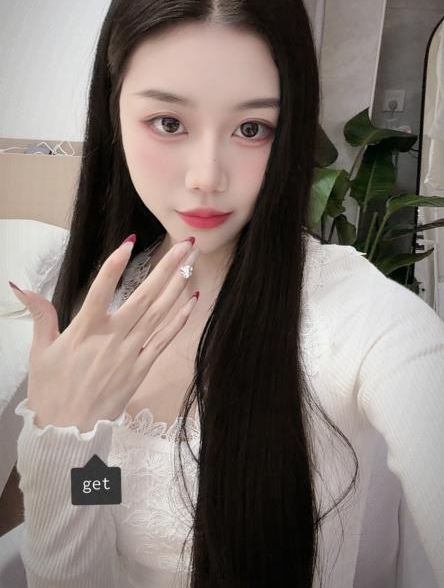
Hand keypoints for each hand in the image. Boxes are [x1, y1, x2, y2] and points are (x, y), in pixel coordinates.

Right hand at [10, 238, 199, 431]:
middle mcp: (112, 337)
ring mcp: (130, 353)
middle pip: (144, 296)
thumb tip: (19, 285)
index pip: (101, 288)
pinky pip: (164, 340)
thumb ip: (40, 314)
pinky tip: (192, 301)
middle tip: (185, 243)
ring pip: (159, 313)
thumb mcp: (39, 351)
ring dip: (178, 285)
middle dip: (167, 267)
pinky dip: (179, 320)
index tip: (131, 241)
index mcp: (85, 329)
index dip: (115, 264)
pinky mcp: (141, 369)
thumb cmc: (50, 391)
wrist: (67, 434)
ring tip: (192, 261)